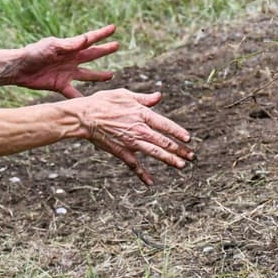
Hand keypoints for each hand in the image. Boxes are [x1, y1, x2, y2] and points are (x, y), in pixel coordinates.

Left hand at [6, 24, 118, 97]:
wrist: (19, 68)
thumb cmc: (33, 53)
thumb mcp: (52, 46)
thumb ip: (69, 44)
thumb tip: (87, 38)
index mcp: (70, 48)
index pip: (89, 39)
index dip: (102, 34)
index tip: (113, 28)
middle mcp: (71, 59)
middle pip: (92, 55)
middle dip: (104, 50)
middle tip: (116, 45)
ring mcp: (67, 73)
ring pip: (87, 75)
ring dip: (99, 75)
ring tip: (111, 75)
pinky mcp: (60, 85)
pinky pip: (74, 93)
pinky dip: (81, 98)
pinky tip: (90, 103)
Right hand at [68, 89, 193, 184]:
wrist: (84, 117)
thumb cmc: (103, 102)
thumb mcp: (124, 94)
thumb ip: (144, 98)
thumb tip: (159, 96)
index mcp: (142, 114)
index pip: (166, 125)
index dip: (178, 132)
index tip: (188, 138)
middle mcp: (140, 130)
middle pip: (164, 142)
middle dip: (180, 150)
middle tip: (192, 156)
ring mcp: (131, 143)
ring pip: (155, 153)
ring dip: (169, 160)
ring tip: (181, 165)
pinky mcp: (121, 152)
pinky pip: (134, 165)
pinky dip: (142, 175)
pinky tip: (150, 183)